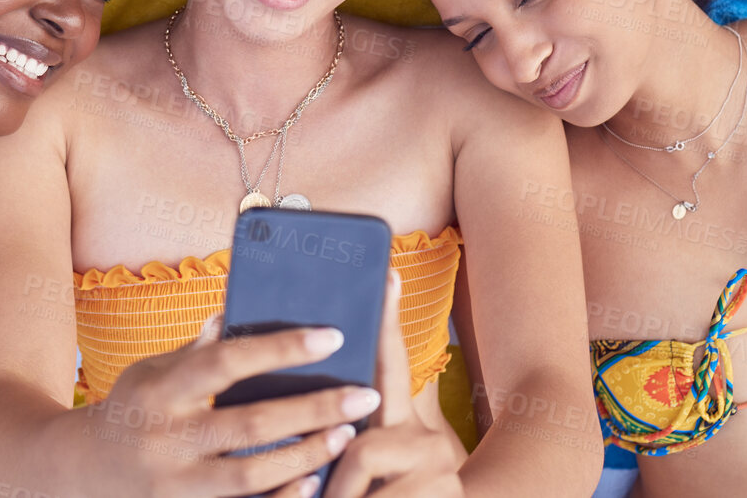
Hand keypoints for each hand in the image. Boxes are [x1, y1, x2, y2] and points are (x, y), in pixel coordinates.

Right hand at [77, 314, 384, 497]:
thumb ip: (199, 350)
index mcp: (160, 390)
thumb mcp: (153, 372)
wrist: (78, 476)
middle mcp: (165, 439)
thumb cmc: (131, 411)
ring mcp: (174, 486)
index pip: (226, 362)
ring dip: (306, 456)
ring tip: (348, 435)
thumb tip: (237, 308)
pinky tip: (314, 484)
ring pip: (250, 476)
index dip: (280, 348)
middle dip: (314, 409)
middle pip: (249, 424)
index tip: (332, 336)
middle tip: (364, 394)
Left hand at [322, 270, 465, 497]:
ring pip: (363, 476)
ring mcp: (440, 478)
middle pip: (362, 448)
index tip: (386, 271)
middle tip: (320, 496)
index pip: (393, 367)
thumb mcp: (372, 472)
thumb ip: (347, 438)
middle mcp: (429, 446)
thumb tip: (306, 407)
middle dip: (334, 485)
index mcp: (405, 428)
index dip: (386, 321)